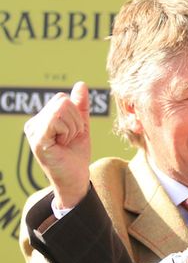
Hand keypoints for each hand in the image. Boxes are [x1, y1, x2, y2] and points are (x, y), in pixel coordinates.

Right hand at [23, 82, 90, 208]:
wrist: (76, 178)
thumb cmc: (76, 154)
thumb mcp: (81, 126)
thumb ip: (80, 106)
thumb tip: (81, 84)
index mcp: (42, 119)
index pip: (62, 99)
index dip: (75, 115)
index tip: (72, 133)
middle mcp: (33, 123)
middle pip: (62, 101)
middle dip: (76, 121)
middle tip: (70, 139)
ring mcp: (33, 131)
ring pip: (62, 109)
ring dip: (73, 128)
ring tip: (66, 142)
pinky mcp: (37, 139)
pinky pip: (57, 119)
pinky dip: (68, 131)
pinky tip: (62, 144)